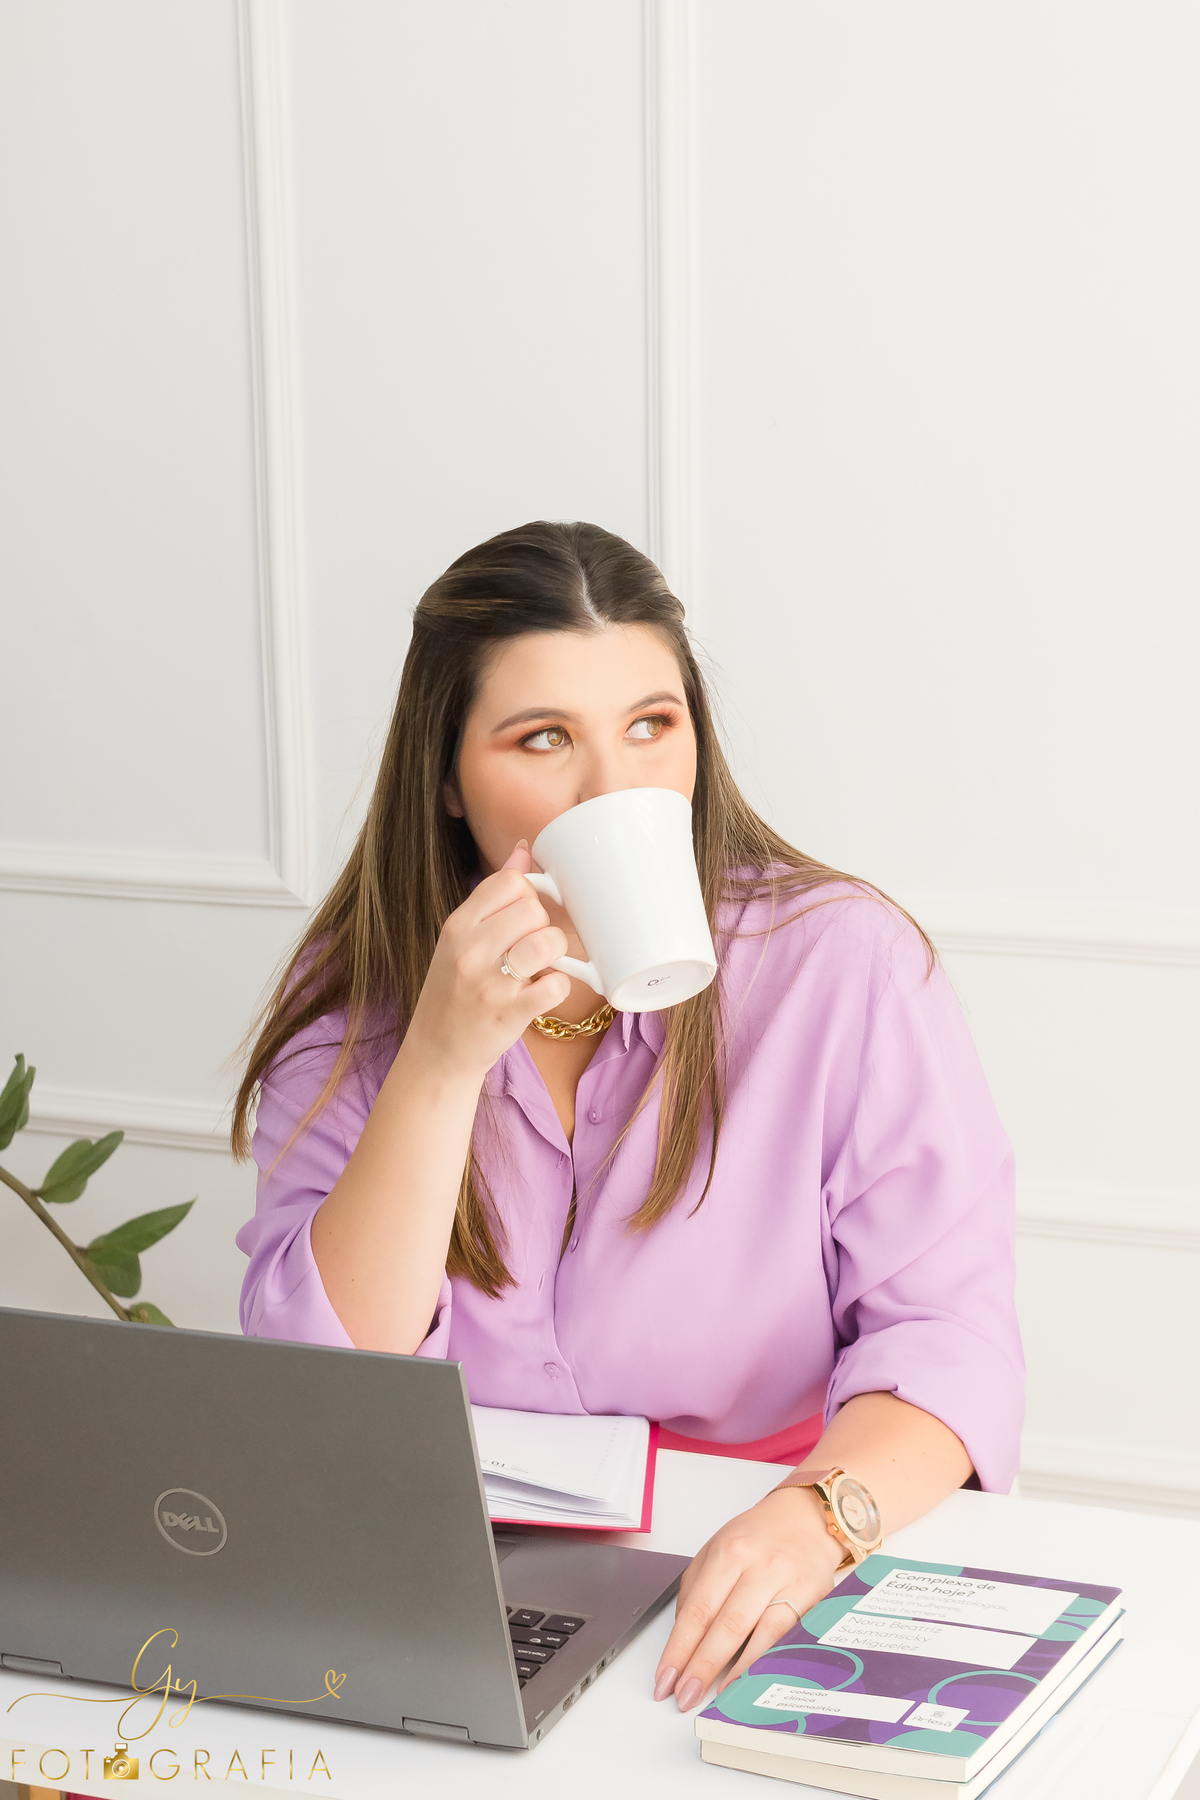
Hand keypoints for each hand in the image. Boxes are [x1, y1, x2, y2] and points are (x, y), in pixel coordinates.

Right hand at [403, 842, 570, 1082]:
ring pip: (548, 942)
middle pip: (533, 909)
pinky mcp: (509, 1014)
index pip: (509, 881)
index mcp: (458, 926)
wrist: (436, 1052)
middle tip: (532, 948)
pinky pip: (556, 985)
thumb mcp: (461, 939)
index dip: (528, 895)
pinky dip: (558, 987)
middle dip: (543, 926)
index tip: (524, 917)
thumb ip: (494, 895)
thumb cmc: (454, 992)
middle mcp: (469, 951)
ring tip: (540, 969)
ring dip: (555, 956)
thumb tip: (525, 849)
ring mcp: (489, 984)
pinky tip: (542, 992)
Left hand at [653, 1487, 844, 1711]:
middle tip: (683, 1696)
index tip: (665, 1677)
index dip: (679, 1648)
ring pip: (755, 1632)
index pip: (697, 1609)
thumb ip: (698, 1590)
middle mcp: (757, 1565)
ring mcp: (786, 1581)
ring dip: (730, 1672)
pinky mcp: (812, 1596)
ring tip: (711, 1698)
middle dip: (700, 1666)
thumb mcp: (718, 1550)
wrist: (806, 1518)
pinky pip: (785, 1636)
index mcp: (728, 1552)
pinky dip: (764, 1661)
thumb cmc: (758, 1538)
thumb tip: (683, 1639)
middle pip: (724, 1624)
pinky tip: (750, 1680)